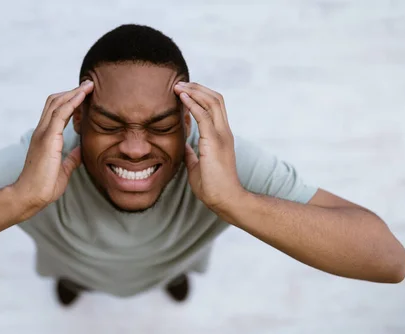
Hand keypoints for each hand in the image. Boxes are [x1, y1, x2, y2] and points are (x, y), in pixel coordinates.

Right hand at [14, 80, 93, 209]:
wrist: (29, 196)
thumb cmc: (43, 187)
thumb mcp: (63, 170)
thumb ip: (71, 158)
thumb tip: (81, 150)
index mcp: (45, 138)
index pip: (55, 111)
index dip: (69, 101)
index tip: (84, 95)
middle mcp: (42, 131)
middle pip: (55, 102)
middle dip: (72, 91)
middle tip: (88, 85)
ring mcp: (43, 133)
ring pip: (57, 103)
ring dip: (74, 92)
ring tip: (89, 85)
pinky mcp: (48, 138)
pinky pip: (60, 113)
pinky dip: (72, 101)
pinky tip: (83, 95)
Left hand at [173, 82, 244, 209]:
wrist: (225, 199)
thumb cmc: (212, 187)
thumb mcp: (197, 165)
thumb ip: (192, 152)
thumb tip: (184, 144)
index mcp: (221, 136)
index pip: (214, 107)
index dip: (200, 96)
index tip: (184, 91)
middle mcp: (224, 131)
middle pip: (215, 98)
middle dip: (197, 88)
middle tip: (180, 83)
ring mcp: (221, 135)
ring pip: (212, 102)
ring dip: (194, 91)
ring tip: (179, 86)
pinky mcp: (215, 141)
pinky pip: (204, 116)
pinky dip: (193, 104)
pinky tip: (182, 98)